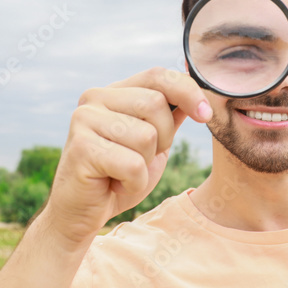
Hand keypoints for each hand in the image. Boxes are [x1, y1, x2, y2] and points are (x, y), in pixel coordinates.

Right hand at [38, 67, 211, 247]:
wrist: (82, 213)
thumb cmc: (119, 176)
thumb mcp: (153, 142)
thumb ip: (170, 115)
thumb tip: (200, 90)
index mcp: (113, 92)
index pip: (157, 75)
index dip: (188, 92)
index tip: (205, 116)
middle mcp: (94, 99)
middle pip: (155, 104)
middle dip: (163, 138)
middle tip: (141, 158)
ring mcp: (84, 120)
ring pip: (147, 136)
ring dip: (146, 164)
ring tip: (124, 172)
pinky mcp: (81, 148)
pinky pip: (133, 164)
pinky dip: (134, 182)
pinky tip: (115, 184)